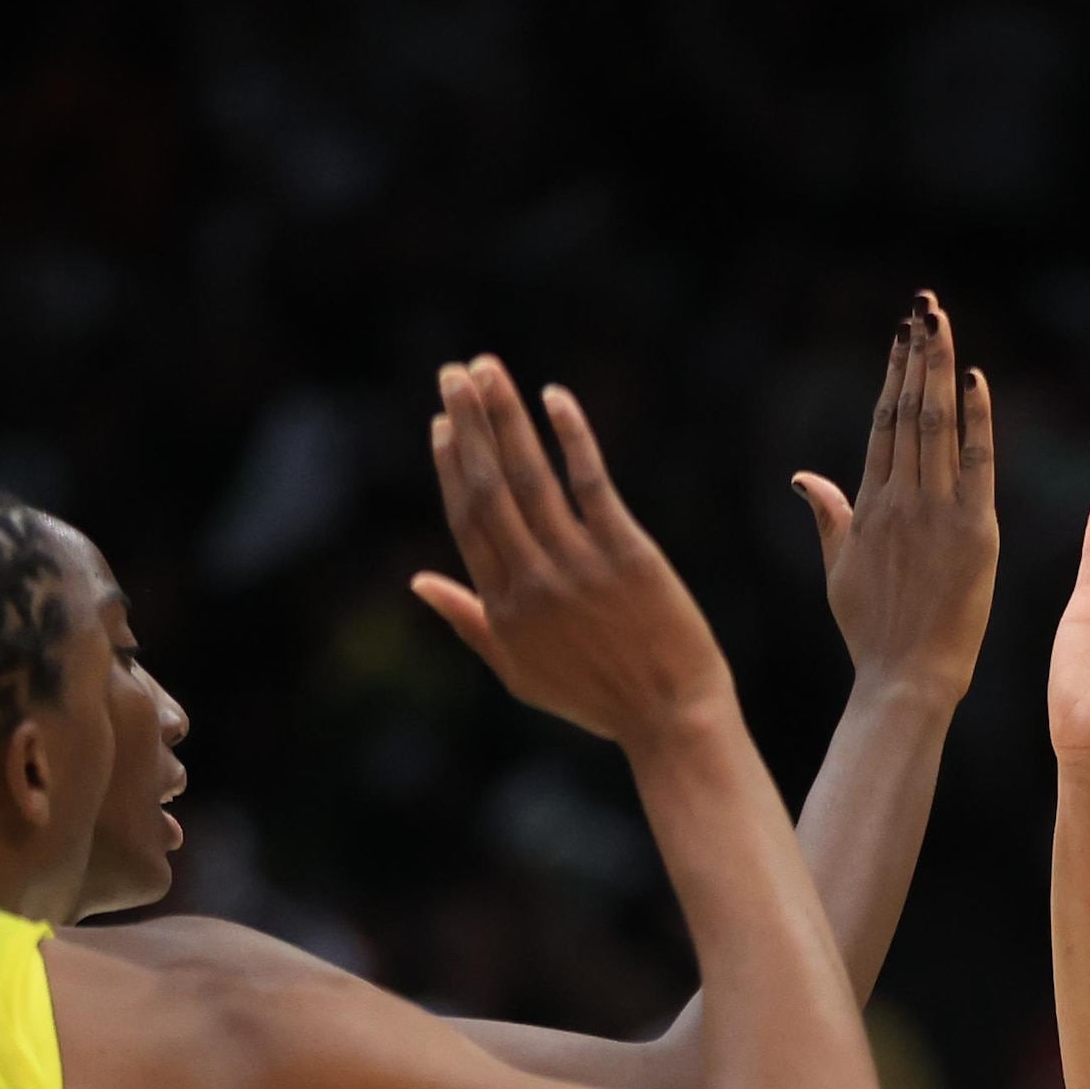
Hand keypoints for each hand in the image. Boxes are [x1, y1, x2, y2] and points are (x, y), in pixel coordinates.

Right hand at [408, 361, 736, 749]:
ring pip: (530, 476)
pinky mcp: (626, 554)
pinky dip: (571, 436)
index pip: (466, 519)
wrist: (671, 718)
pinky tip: (554, 398)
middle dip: (468, 424)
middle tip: (454, 373)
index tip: (440, 422)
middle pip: (488, 486)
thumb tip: (417, 581)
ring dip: (505, 416)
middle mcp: (532, 582)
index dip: (450, 465)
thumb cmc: (597, 697)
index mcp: (502, 608)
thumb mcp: (518, 672)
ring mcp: (578, 566)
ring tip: (488, 370)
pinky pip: (591, 483)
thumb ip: (467, 622)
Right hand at [796, 293, 998, 696]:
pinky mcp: (974, 531)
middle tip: (924, 305)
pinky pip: (977, 463)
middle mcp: (901, 499)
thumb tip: (803, 477)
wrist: (906, 677)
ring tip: (941, 322)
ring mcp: (936, 512)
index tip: (900, 336)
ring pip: (936, 424)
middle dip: (917, 354)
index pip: (883, 423)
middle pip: (909, 410)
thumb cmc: (873, 632)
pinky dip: (976, 419)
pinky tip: (974, 378)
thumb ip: (828, 516)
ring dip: (939, 369)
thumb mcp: (838, 569)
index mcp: (870, 506)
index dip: (892, 374)